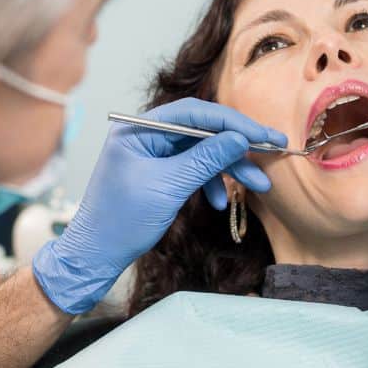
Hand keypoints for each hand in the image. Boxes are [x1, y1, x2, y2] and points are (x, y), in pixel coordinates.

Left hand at [33, 98, 286, 313]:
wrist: (96, 255)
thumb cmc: (120, 220)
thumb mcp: (169, 187)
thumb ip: (205, 160)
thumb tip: (239, 139)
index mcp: (139, 129)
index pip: (194, 113)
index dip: (233, 122)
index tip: (263, 134)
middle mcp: (145, 135)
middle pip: (202, 130)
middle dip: (237, 146)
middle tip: (272, 153)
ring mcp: (153, 154)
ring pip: (202, 152)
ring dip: (230, 168)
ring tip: (258, 185)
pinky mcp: (159, 173)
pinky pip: (193, 169)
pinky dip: (210, 183)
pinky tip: (220, 202)